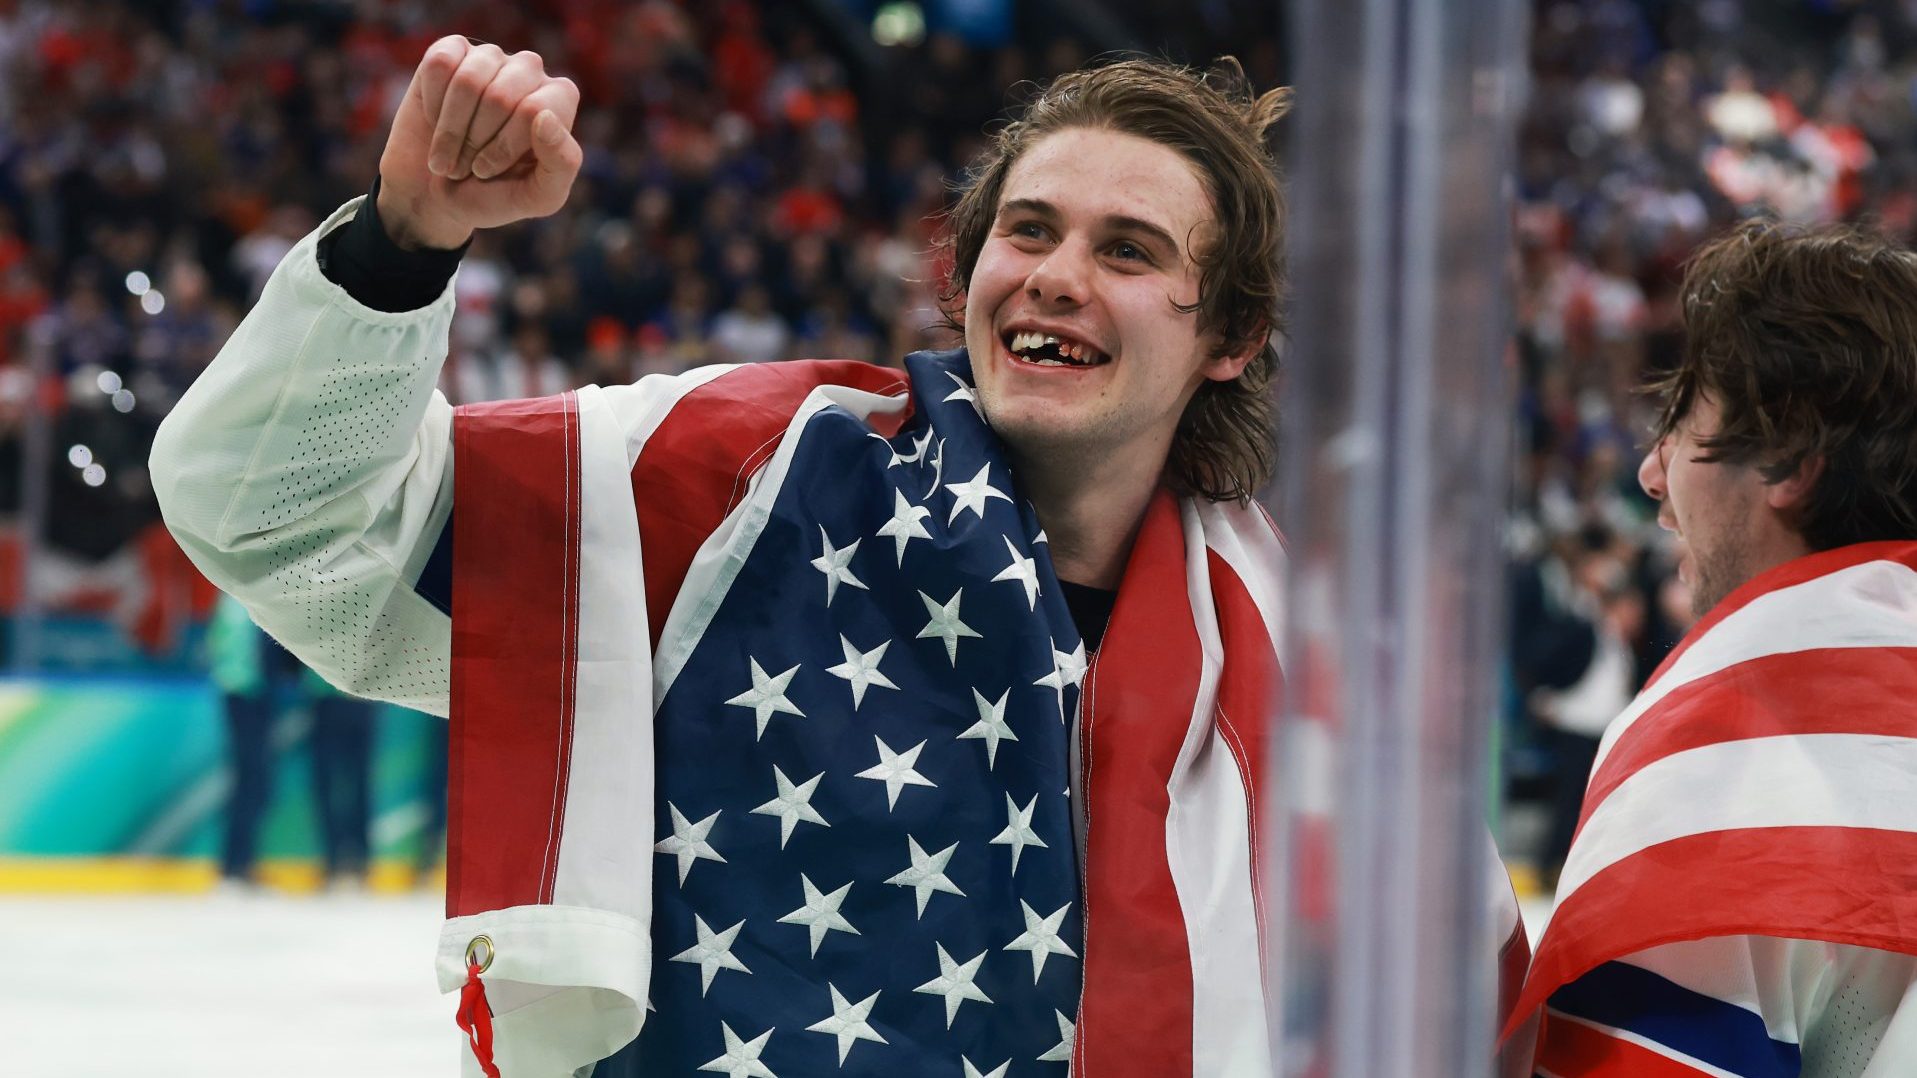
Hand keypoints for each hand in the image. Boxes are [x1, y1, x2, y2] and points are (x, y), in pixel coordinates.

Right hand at [376, 36, 582, 250]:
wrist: (434, 195)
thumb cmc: (494, 196)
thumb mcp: (538, 197)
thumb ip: (562, 163)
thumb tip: (545, 115)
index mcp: (559, 101)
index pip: (533, 110)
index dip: (504, 147)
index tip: (488, 170)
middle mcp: (529, 71)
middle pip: (500, 96)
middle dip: (475, 141)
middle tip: (466, 165)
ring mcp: (491, 57)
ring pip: (468, 80)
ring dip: (450, 129)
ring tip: (450, 151)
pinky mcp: (452, 51)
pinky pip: (440, 64)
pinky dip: (432, 102)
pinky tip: (435, 117)